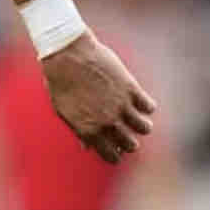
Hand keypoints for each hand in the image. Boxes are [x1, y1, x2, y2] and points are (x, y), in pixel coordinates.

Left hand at [41, 30, 156, 164]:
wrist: (66, 52)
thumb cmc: (60, 79)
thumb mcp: (63, 109)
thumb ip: (78, 130)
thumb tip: (87, 147)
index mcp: (89, 130)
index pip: (112, 157)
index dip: (114, 154)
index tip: (115, 147)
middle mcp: (108, 122)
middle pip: (131, 145)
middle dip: (129, 142)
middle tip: (125, 131)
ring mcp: (120, 105)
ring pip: (145, 128)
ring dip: (142, 125)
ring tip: (135, 117)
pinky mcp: (130, 88)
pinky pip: (149, 106)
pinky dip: (146, 105)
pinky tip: (137, 99)